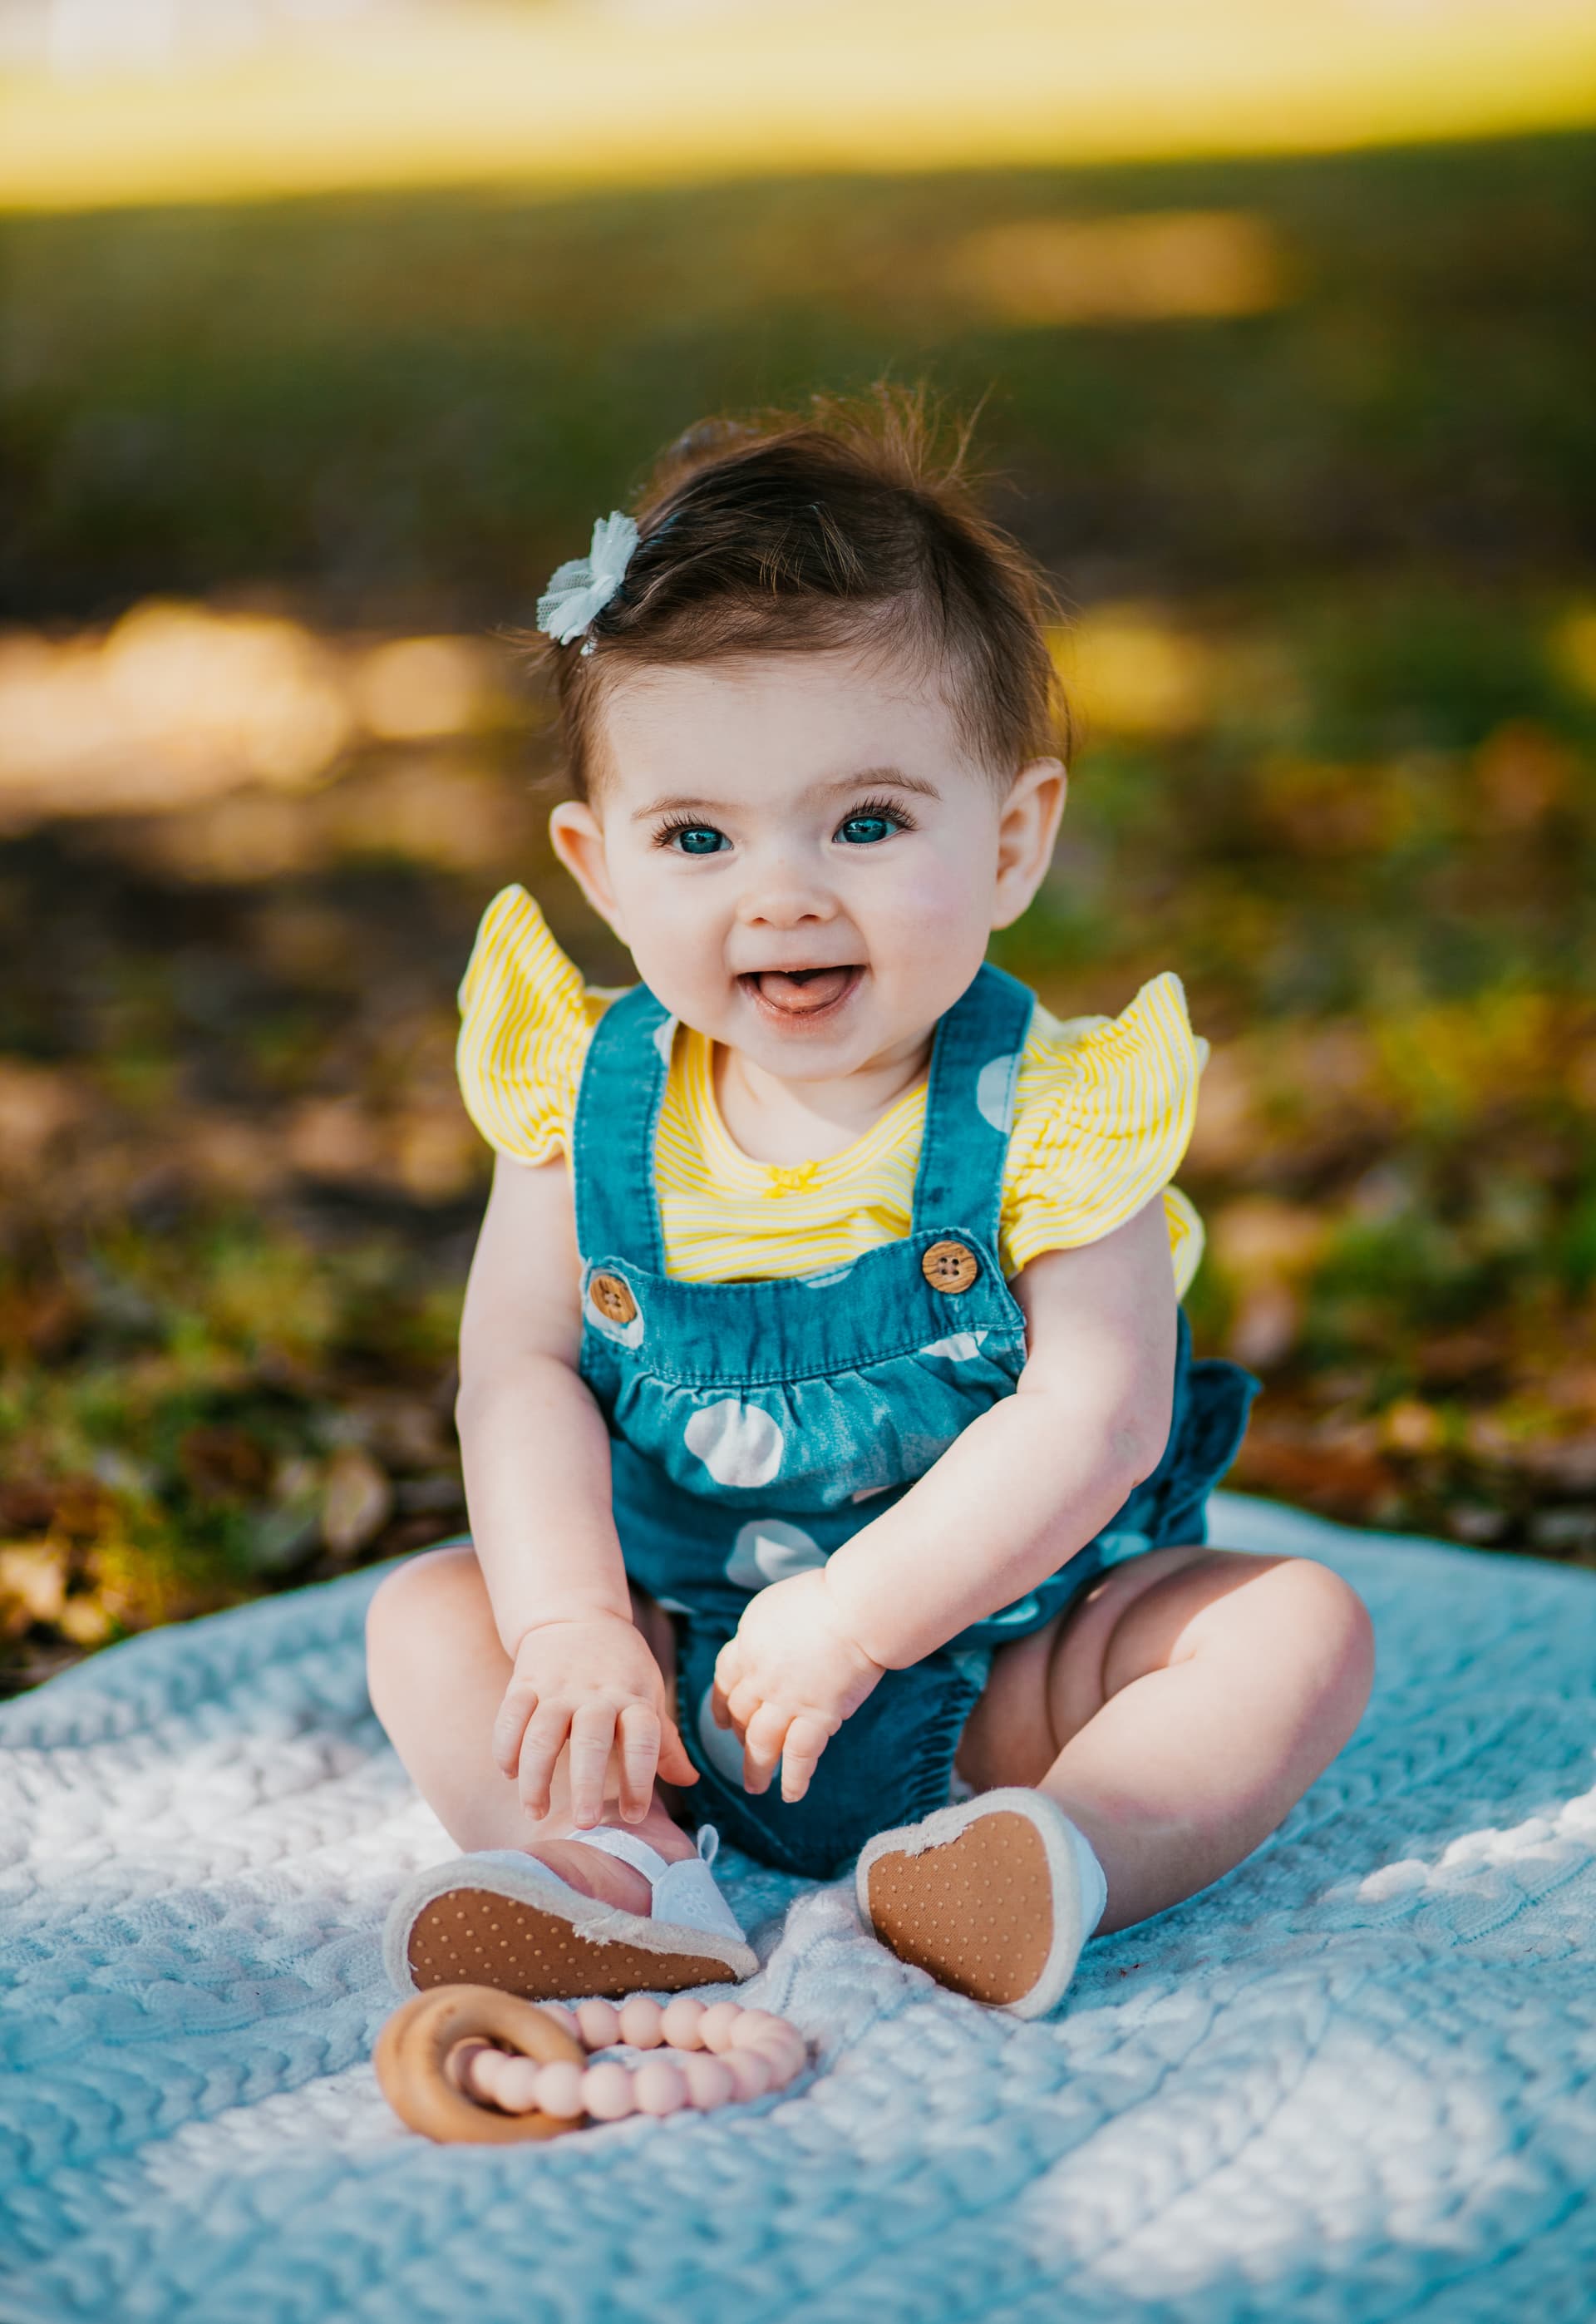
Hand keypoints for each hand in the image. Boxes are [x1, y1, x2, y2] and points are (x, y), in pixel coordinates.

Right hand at [493, 1613, 697, 1826]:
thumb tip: (690, 1780)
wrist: (577, 1615)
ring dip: (536, 1776)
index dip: (640, 1778)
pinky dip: (506, 1746)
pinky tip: (509, 1773)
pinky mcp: (525, 1682)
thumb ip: (665, 1741)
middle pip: (591, 1741)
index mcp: (633, 1698)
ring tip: (535, 1812)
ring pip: (542, 1733)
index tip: (634, 1815)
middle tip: (584, 1824)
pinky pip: (511, 1716)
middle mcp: (596, 1694)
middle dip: (587, 1784)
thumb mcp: (649, 1694)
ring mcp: (557, 1687)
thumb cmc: (621, 1667)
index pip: (643, 1739)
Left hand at [712, 1569, 884, 1803]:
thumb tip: (768, 1646)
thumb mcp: (776, 1605)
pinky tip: (791, 1795)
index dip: (721, 1703)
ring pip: (761, 1743)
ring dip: (756, 1768)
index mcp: (748, 1644)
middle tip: (743, 1752)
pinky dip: (794, 1779)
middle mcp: (760, 1676)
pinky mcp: (817, 1716)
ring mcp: (786, 1699)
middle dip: (740, 1737)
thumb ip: (765, 1632)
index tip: (723, 1720)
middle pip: (741, 1713)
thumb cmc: (826, 1597)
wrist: (855, 1609)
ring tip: (755, 1787)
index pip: (725, 1680)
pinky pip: (799, 1756)